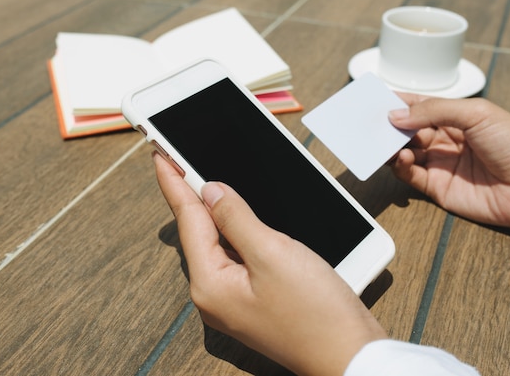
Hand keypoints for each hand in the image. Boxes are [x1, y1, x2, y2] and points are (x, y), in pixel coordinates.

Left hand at [154, 153, 386, 375]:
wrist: (349, 354)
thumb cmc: (315, 313)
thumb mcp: (272, 253)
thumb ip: (237, 218)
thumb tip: (211, 191)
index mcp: (211, 285)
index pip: (187, 220)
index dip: (174, 182)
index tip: (160, 155)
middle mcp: (215, 295)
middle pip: (198, 232)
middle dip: (190, 195)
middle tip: (179, 160)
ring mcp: (234, 300)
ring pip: (218, 244)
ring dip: (214, 212)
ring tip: (204, 180)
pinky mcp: (254, 299)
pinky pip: (235, 256)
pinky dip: (235, 231)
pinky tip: (239, 215)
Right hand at [388, 95, 509, 234]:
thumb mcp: (477, 114)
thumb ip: (434, 111)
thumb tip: (397, 114)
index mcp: (458, 118)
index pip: (420, 107)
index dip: (399, 102)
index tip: (377, 99)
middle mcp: (447, 140)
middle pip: (408, 130)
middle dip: (389, 125)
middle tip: (372, 122)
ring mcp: (441, 164)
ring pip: (404, 152)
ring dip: (391, 146)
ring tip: (384, 141)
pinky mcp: (437, 189)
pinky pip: (410, 175)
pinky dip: (400, 165)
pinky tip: (402, 157)